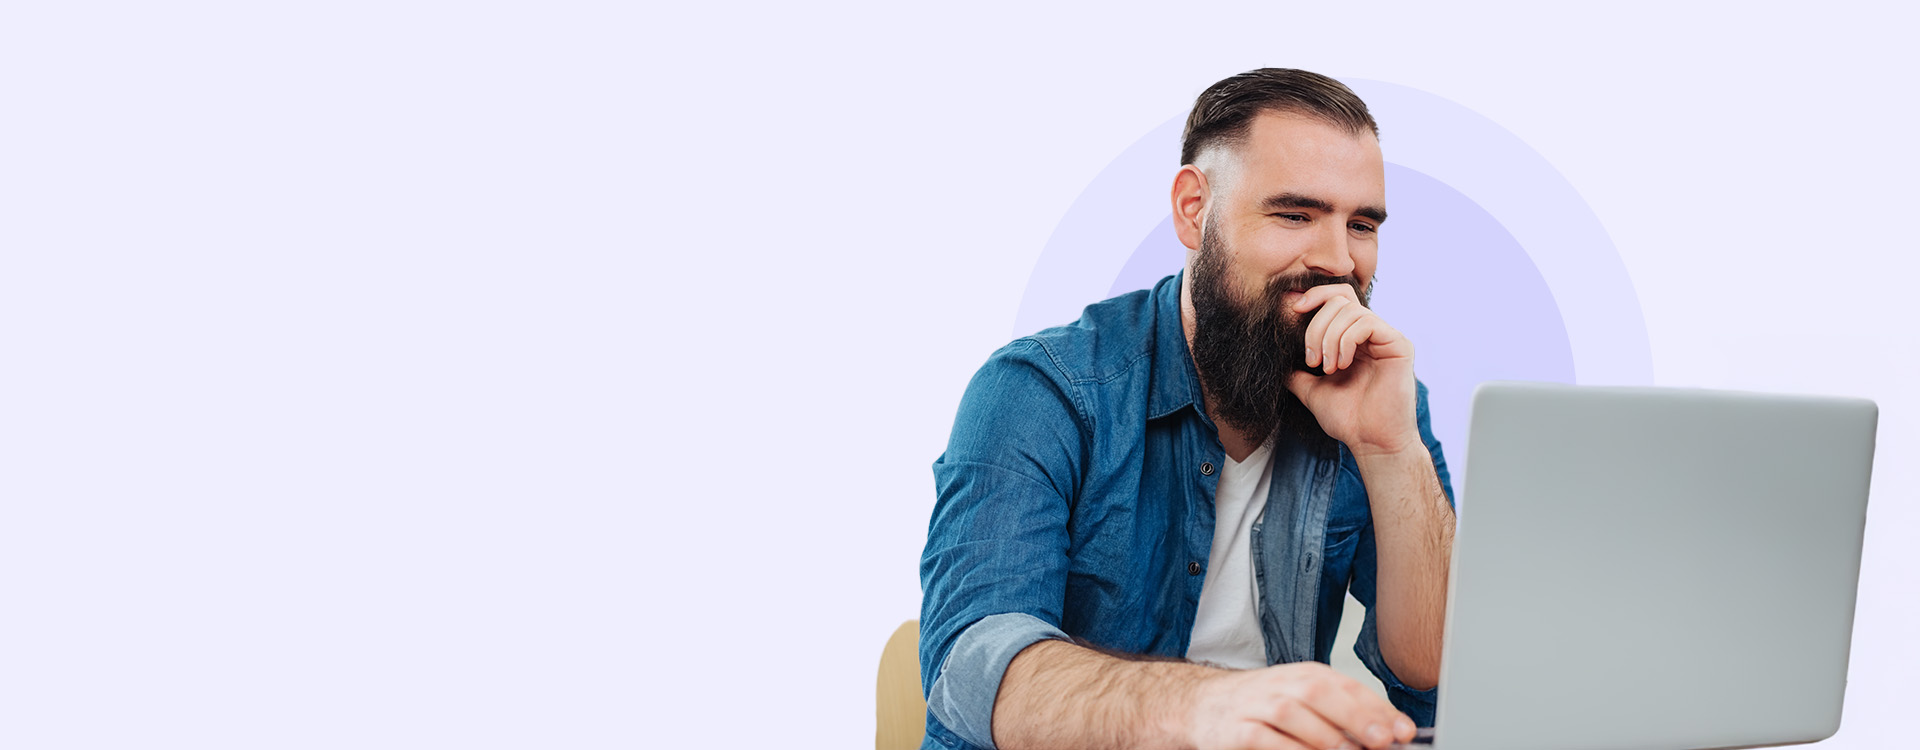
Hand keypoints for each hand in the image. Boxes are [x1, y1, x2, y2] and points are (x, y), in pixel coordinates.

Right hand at [1186, 661, 1416, 749]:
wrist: (1205, 705)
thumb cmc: (1262, 705)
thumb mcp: (1303, 698)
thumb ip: (1342, 713)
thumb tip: (1388, 733)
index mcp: (1305, 675)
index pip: (1346, 685)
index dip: (1377, 708)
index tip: (1403, 730)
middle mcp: (1281, 685)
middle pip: (1320, 693)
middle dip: (1355, 717)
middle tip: (1381, 740)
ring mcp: (1257, 707)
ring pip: (1292, 715)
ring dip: (1324, 736)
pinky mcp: (1237, 732)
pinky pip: (1264, 740)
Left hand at [1285, 284, 1419, 456]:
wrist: (1371, 441)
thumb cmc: (1347, 419)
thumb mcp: (1312, 390)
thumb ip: (1297, 373)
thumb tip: (1276, 359)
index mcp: (1353, 339)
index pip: (1334, 299)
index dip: (1313, 297)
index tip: (1292, 311)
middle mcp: (1372, 334)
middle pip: (1339, 300)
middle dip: (1316, 326)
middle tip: (1312, 359)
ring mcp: (1386, 337)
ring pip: (1350, 310)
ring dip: (1329, 338)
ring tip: (1327, 368)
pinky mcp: (1399, 344)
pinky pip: (1367, 323)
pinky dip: (1345, 341)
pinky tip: (1341, 365)